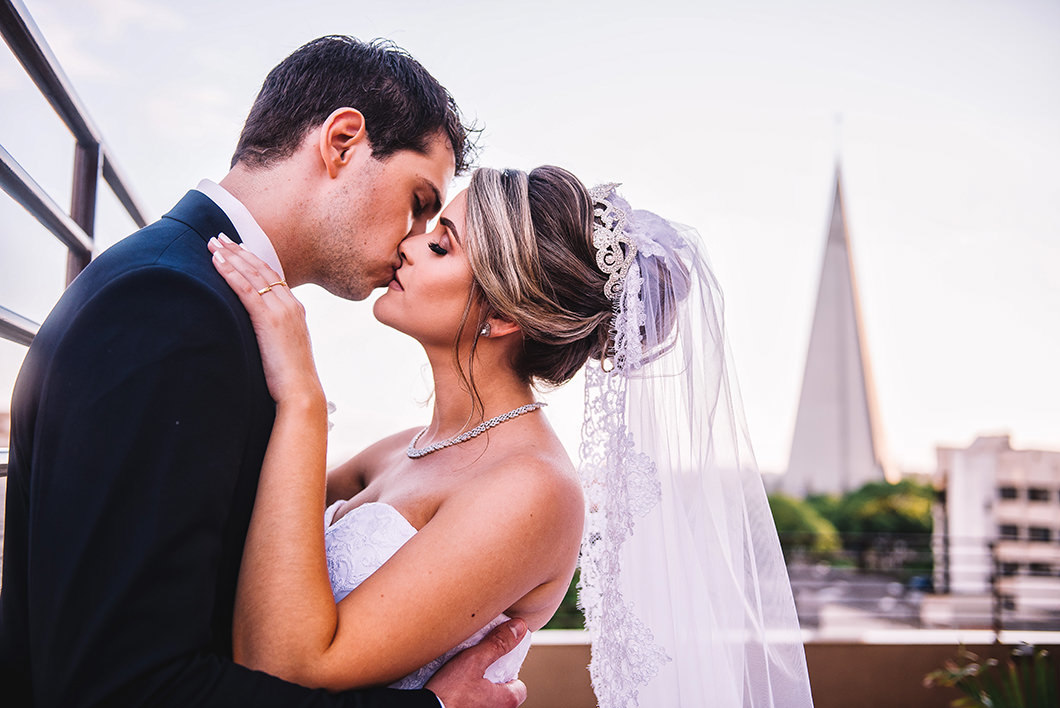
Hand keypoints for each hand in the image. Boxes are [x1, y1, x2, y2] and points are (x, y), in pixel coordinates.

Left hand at [208, 235, 323, 406]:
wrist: (300, 390)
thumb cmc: (289, 376)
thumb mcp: (283, 347)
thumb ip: (272, 332)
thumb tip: (257, 331)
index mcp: (294, 309)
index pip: (272, 276)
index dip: (253, 260)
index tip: (236, 248)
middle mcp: (290, 304)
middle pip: (262, 269)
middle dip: (239, 251)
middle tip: (219, 237)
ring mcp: (281, 310)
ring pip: (253, 275)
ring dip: (231, 257)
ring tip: (212, 244)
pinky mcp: (269, 319)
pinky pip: (246, 290)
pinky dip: (231, 273)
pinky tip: (217, 263)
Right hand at [425, 619, 528, 707]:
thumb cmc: (449, 694)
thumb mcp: (474, 660)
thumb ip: (497, 644)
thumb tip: (518, 627)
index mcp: (506, 701)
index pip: (519, 687)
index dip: (508, 673)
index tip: (495, 663)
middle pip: (502, 694)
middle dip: (491, 681)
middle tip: (476, 669)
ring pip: (486, 700)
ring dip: (477, 690)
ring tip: (461, 679)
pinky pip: (470, 704)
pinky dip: (465, 698)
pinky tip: (451, 690)